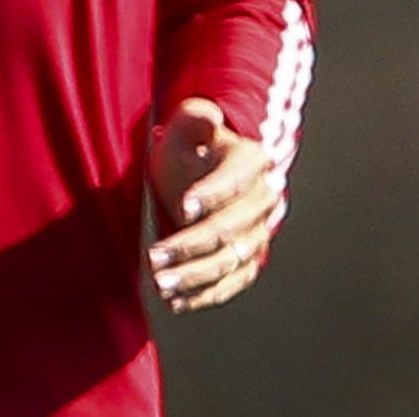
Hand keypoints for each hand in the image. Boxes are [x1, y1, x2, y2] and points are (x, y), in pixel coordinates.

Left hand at [147, 96, 279, 312]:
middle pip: (232, 229)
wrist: (199, 171)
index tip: (184, 205)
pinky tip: (177, 302)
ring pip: (231, 261)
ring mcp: (259, 233)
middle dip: (193, 244)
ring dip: (195, 276)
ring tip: (160, 283)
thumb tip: (209, 117)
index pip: (237, 179)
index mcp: (252, 161)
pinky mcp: (248, 259)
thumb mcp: (188, 124)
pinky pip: (232, 283)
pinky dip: (206, 295)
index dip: (214, 193)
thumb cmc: (192, 144)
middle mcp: (263, 200)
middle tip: (155, 255)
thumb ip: (196, 117)